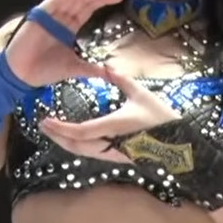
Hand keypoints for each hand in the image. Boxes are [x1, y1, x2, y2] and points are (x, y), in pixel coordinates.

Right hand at [5, 0, 124, 85]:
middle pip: (84, 0)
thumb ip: (93, 69)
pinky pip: (56, 0)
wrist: (23, 75)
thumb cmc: (46, 70)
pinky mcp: (40, 14)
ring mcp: (51, 15)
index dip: (102, 1)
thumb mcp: (76, 68)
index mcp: (69, 26)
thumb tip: (112, 74)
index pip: (88, 8)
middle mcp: (61, 17)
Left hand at [37, 64, 176, 163]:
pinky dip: (78, 145)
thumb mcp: (141, 95)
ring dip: (66, 142)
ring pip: (82, 152)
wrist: (179, 145)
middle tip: (43, 126)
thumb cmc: (162, 119)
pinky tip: (74, 138)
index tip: (46, 120)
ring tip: (54, 132)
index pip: (79, 132)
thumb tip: (106, 66)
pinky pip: (91, 153)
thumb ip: (122, 80)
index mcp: (113, 128)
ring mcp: (112, 153)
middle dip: (57, 137)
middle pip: (75, 145)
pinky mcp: (117, 157)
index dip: (60, 128)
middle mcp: (109, 144)